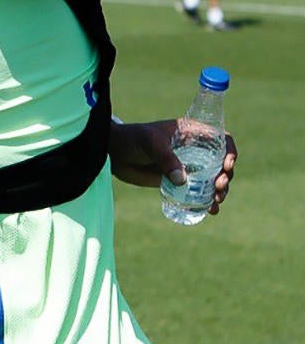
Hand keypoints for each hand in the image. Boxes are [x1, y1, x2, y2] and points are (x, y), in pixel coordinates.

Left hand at [109, 119, 237, 215]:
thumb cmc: (132, 139)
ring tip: (216, 201)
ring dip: (219, 191)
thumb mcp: (150, 143)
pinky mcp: (177, 182)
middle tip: (218, 186)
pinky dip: (206, 201)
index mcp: (191, 133)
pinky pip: (197, 192)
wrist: (114, 153)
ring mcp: (186, 166)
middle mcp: (193, 150)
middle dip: (226, 176)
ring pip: (213, 180)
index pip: (221, 139)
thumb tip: (182, 180)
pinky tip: (209, 210)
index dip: (229, 151)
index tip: (227, 165)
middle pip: (221, 163)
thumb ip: (165, 158)